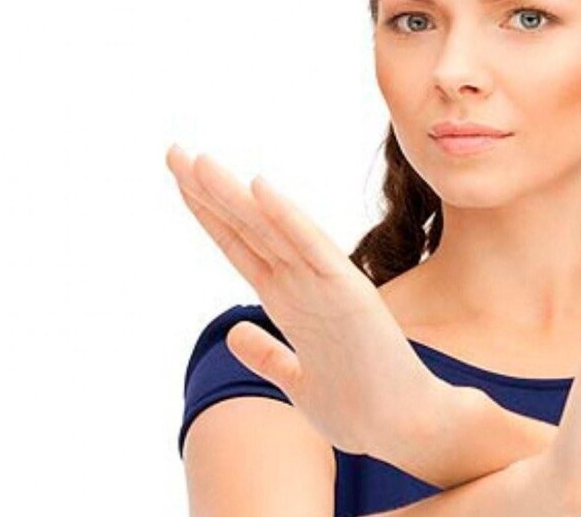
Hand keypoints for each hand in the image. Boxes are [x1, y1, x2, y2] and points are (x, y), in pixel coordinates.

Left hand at [165, 144, 447, 456]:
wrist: (407, 429)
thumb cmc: (360, 407)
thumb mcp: (297, 383)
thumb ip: (266, 355)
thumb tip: (232, 331)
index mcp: (290, 302)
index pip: (241, 245)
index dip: (208, 212)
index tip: (179, 178)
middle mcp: (304, 285)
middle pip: (248, 228)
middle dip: (209, 190)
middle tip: (172, 151)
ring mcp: (328, 286)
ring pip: (273, 231)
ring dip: (235, 196)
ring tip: (198, 161)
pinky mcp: (352, 297)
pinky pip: (314, 251)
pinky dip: (289, 219)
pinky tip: (261, 188)